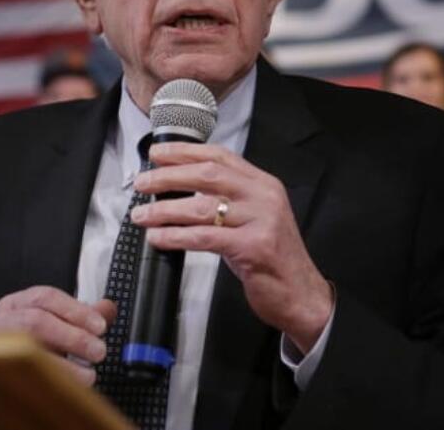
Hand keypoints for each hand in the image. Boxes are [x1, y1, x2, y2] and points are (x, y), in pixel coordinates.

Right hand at [0, 286, 115, 384]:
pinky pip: (18, 377)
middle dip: (72, 337)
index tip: (100, 326)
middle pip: (35, 322)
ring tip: (86, 375)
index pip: (45, 297)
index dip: (76, 310)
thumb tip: (107, 309)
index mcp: (15, 303)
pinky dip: (45, 381)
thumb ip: (81, 315)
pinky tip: (63, 386)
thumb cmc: (24, 341)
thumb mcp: (51, 321)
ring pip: (25, 351)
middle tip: (98, 351)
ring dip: (62, 364)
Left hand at [132, 142, 333, 352]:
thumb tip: (181, 192)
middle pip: (208, 175)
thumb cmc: (273, 257)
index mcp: (264, 184)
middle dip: (169, 176)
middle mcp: (264, 197)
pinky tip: (158, 237)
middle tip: (143, 183)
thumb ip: (229, 201)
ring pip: (202, 207)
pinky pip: (205, 237)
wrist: (301, 292)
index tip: (158, 153)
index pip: (221, 156)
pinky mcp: (253, 247)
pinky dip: (176, 236)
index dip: (185, 152)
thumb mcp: (256, 219)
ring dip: (165, 210)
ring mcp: (261, 220)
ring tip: (142, 215)